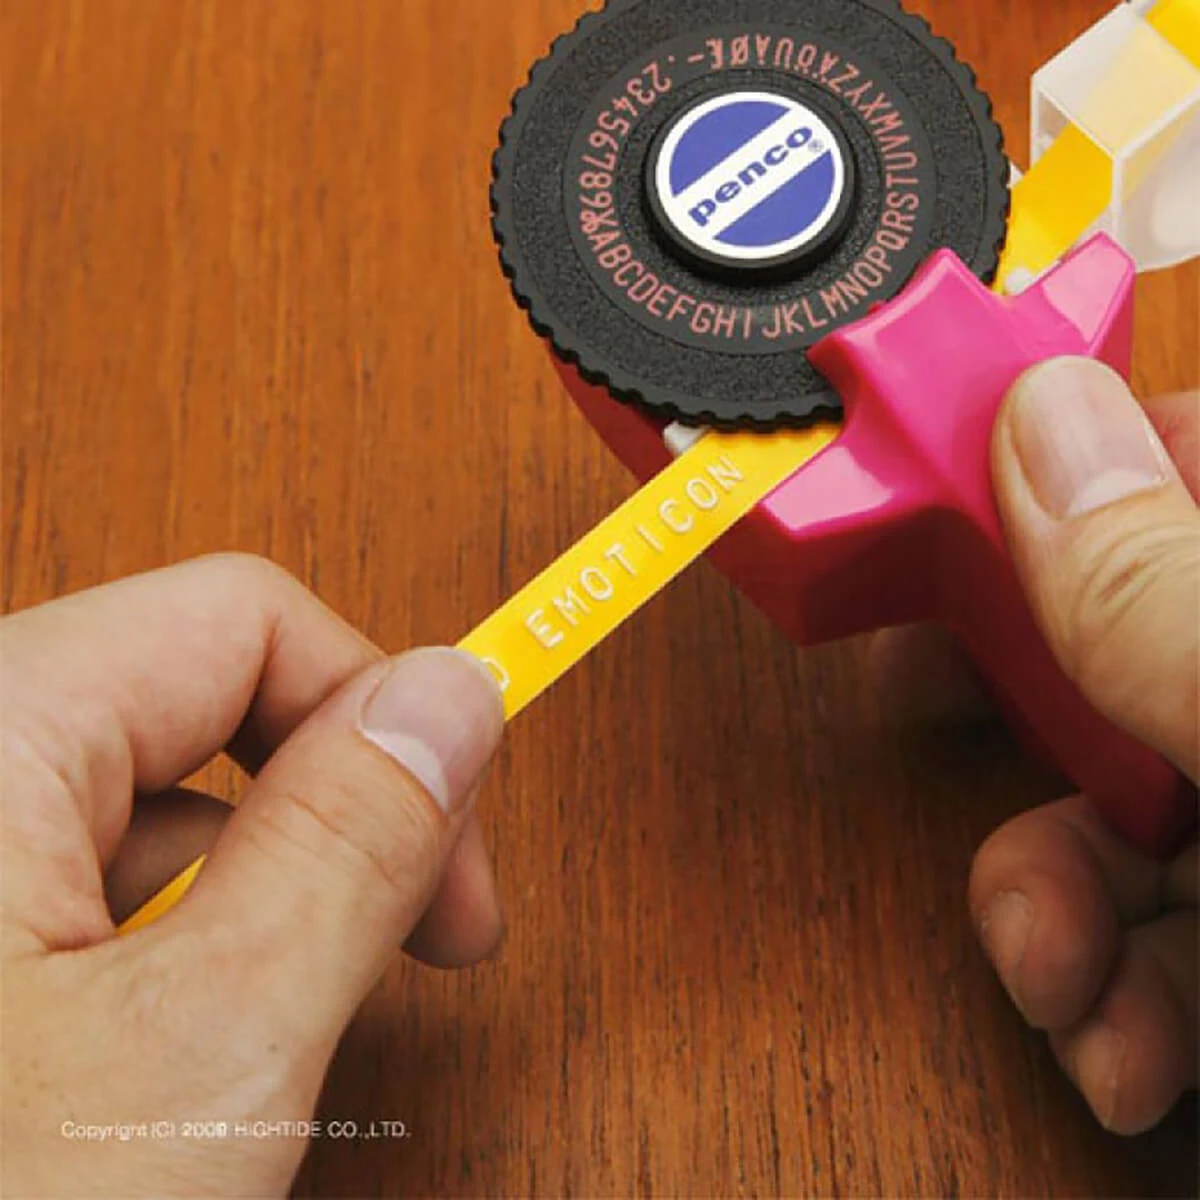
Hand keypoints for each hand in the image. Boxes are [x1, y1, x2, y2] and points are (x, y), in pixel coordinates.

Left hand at [0, 555, 504, 1195]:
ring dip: (256, 906)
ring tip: (273, 1046)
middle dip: (332, 818)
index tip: (459, 844)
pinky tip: (179, 1067)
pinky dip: (173, 959)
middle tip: (412, 943)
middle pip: (205, 709)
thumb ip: (351, 840)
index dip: (379, 711)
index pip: (242, 621)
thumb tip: (456, 693)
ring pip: (157, 814)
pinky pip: (91, 893)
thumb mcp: (201, 1051)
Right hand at [973, 359, 1197, 1132]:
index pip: (1195, 458)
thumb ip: (1172, 594)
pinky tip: (1114, 1045)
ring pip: (1131, 805)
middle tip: (965, 743)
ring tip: (1052, 973)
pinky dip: (1106, 987)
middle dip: (1032, 730)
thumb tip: (1042, 429)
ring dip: (1053, 897)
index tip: (962, 539)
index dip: (1067, 486)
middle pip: (1131, 646)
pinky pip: (1160, 927)